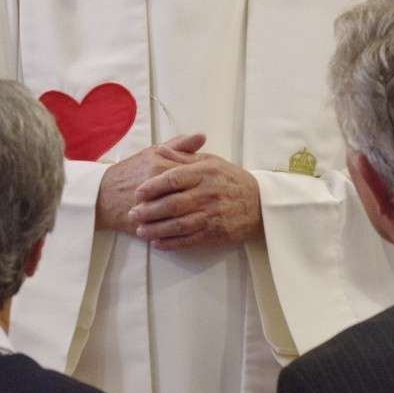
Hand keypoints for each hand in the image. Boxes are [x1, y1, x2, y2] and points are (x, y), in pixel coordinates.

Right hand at [95, 134, 205, 233]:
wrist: (102, 195)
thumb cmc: (130, 172)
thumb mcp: (153, 153)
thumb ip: (178, 145)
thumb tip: (202, 137)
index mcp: (159, 167)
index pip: (192, 173)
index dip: (207, 180)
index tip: (215, 184)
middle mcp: (156, 187)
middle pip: (190, 196)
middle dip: (206, 202)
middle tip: (217, 203)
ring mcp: (151, 208)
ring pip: (182, 217)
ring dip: (197, 218)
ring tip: (208, 218)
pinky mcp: (146, 225)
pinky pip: (169, 232)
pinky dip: (182, 234)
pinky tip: (194, 232)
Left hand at [129, 148, 262, 250]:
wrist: (260, 203)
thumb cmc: (230, 179)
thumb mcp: (211, 161)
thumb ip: (183, 156)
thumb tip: (159, 150)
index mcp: (205, 172)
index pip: (174, 178)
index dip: (153, 186)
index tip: (138, 192)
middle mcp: (208, 193)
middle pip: (172, 203)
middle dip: (149, 210)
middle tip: (133, 213)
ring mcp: (212, 214)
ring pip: (178, 224)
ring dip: (156, 229)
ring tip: (140, 230)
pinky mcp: (216, 233)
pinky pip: (189, 239)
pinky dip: (171, 242)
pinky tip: (157, 242)